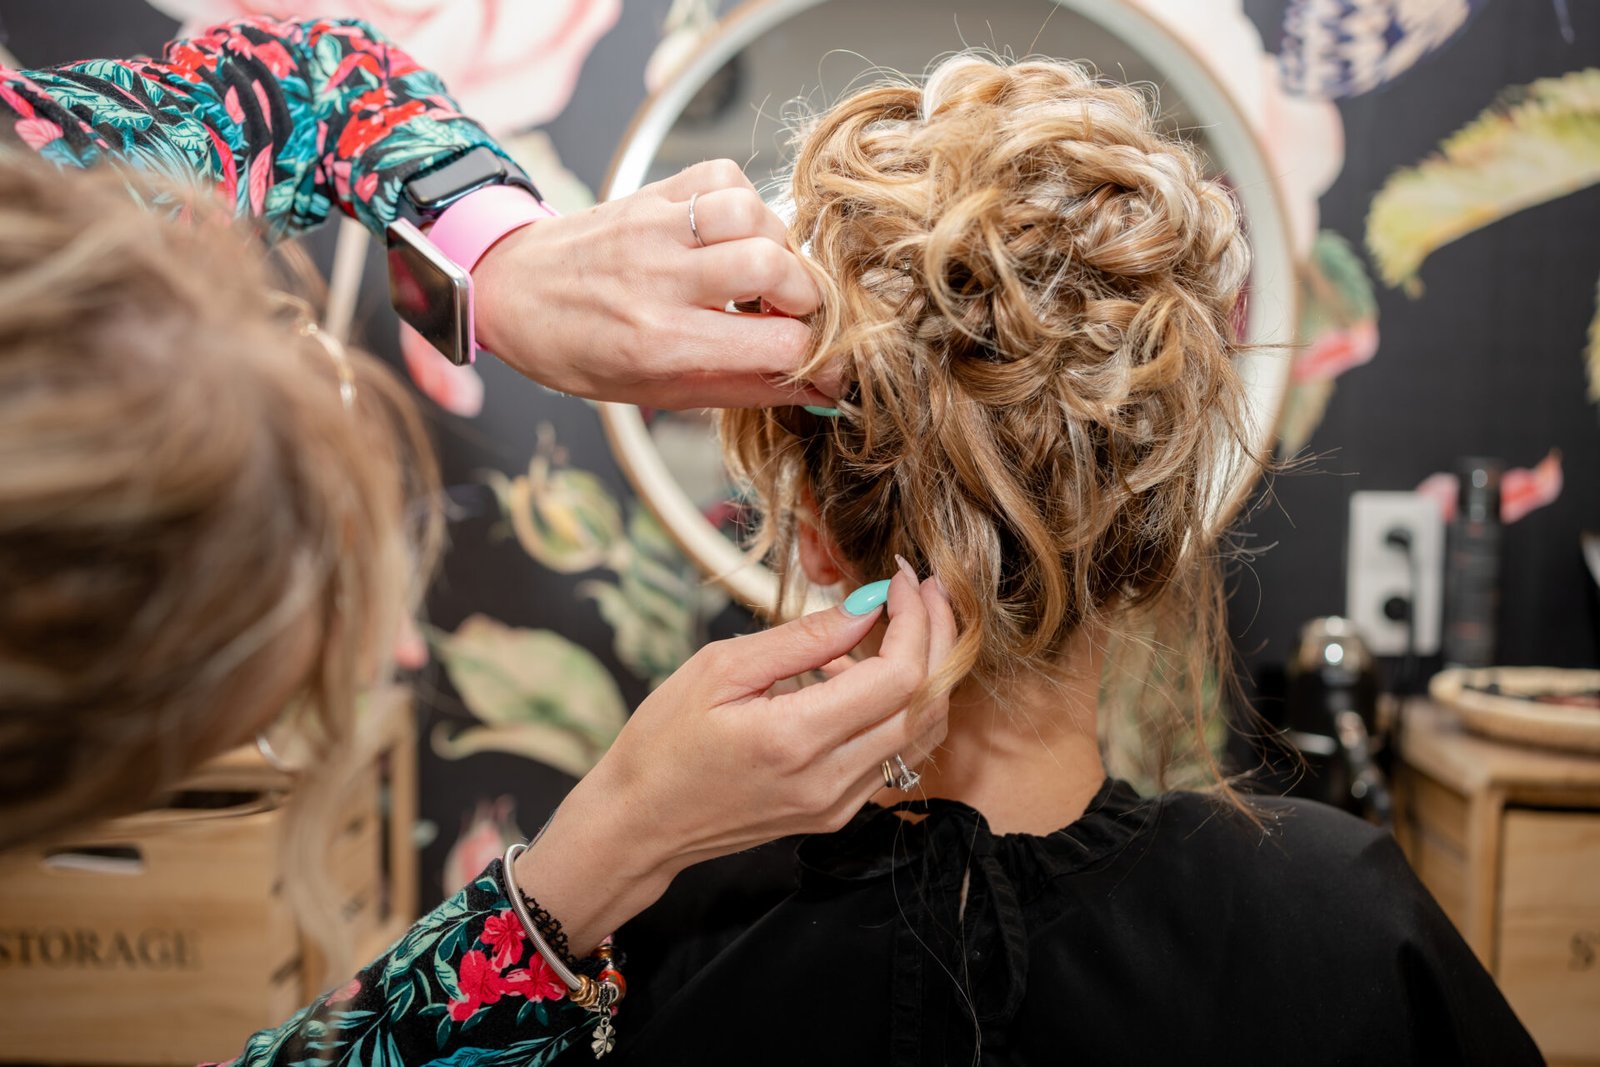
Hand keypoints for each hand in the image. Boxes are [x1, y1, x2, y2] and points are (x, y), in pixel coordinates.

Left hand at [473, 159, 836, 408]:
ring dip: (778, 247)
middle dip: (806, 296)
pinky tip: (733, 235)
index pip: (775, 343)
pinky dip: (746, 204)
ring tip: (765, 275)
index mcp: (660, 343)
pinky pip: (725, 177)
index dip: (822, 358)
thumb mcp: (658, 393)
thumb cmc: (580, 352)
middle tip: (796, 315)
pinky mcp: (652, 193)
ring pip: (754, 215)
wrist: (512, 292)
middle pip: (772, 267)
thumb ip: (743, 389)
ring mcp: (654, 229)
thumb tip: (818, 393)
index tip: (834, 365)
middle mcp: (658, 280)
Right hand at [515, 569, 955, 953]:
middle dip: (937, 638)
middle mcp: (828, 781)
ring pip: (920, 734)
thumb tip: (867, 605)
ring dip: (925, 673)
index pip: (899, 677)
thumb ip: (801, 638)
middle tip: (923, 591)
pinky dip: (896, 706)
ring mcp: (837, 804)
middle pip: (925, 705)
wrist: (639, 822)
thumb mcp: (719, 669)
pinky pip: (893, 754)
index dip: (915, 621)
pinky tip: (858, 673)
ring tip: (899, 622)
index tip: (902, 580)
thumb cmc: (663, 741)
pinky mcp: (836, 812)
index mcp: (795, 739)